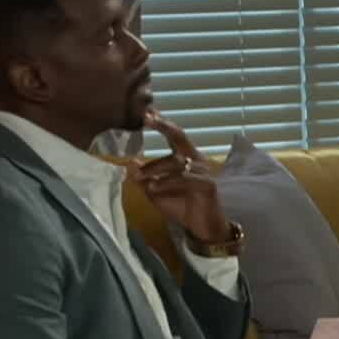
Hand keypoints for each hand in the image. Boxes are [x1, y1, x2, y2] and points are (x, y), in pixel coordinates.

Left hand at [133, 111, 230, 246]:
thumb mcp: (155, 191)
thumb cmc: (181, 205)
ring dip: (155, 169)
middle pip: (179, 137)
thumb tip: (129, 164)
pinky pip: (184, 180)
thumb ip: (144, 178)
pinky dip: (167, 183)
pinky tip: (154, 188)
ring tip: (139, 177)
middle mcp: (196, 159)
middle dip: (163, 126)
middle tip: (146, 119)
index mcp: (185, 156)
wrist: (201, 227)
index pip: (173, 134)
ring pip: (176, 162)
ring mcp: (203, 171)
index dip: (161, 122)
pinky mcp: (208, 184)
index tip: (145, 111)